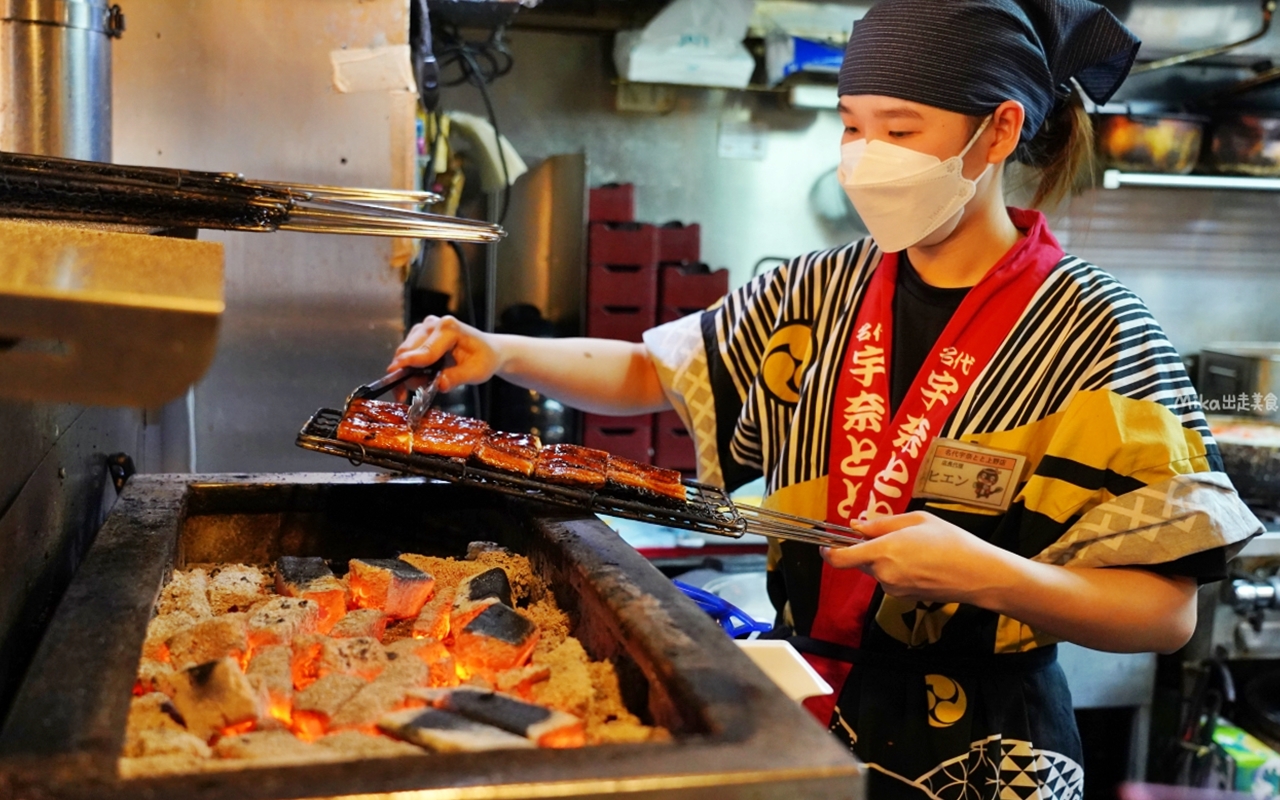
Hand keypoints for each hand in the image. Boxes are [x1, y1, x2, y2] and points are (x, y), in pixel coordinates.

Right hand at [388, 315, 501, 395]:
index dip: (409, 364)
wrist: (487, 351)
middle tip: (405, 394)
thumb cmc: (483, 359)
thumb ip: (457, 378)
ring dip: (406, 372)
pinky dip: (408, 368)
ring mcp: (424, 328)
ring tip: (422, 385)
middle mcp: (433, 324)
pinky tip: (420, 378)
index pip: (426, 350)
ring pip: (403, 352)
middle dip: (404, 373)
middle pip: (407, 350)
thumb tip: (440, 385)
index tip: (394, 375)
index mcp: (449, 329)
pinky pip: (406, 353)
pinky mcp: (419, 335)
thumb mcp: (476, 372)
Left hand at [821, 511, 1012, 604]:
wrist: (978, 574)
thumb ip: (881, 523)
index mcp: (883, 552)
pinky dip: (896, 568)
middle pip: (859, 561)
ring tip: (914, 546)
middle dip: (865, 548)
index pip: (840, 558)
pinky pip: (890, 579)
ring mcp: (894, 588)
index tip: (822, 542)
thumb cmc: (951, 541)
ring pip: (876, 569)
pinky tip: (920, 561)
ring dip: (884, 558)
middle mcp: (884, 574)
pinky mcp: (904, 597)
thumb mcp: (916, 520)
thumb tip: (855, 526)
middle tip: (888, 534)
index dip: (826, 551)